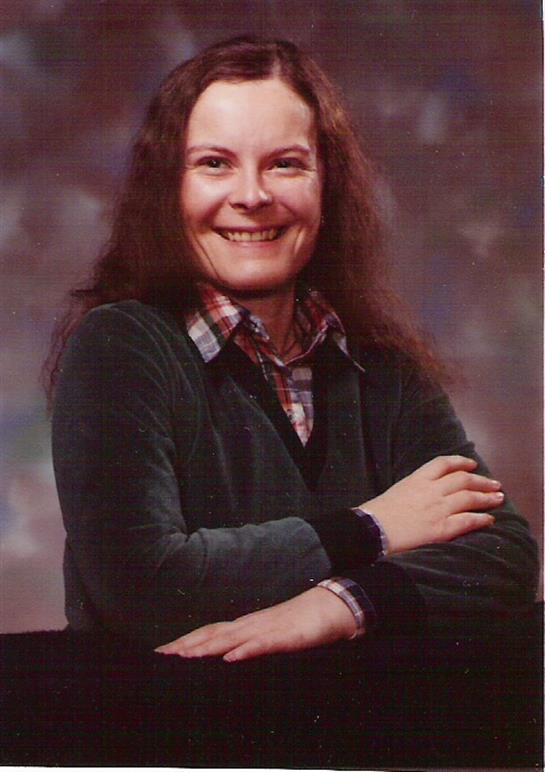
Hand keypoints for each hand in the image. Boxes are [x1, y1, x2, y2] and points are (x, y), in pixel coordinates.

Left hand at [155, 587, 356, 661]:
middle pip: (213, 633)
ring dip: (208, 646)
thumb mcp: (269, 637)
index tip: (164, 651)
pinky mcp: (285, 637)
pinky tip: (230, 658)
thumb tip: (227, 655)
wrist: (328, 609)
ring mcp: (266, 629)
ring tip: (186, 656)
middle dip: (187, 644)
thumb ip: (249, 644)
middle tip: (163, 654)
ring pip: (232, 638)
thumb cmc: (299, 625)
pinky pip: (262, 644)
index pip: (210, 632)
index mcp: (245, 626)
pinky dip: (245, 650)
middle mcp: (250, 625)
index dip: (187, 640)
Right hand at [362, 455, 500, 554]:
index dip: (461, 462)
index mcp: (417, 479)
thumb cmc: (378, 513)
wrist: (371, 530)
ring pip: (470, 498)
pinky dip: (481, 519)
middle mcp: (431, 490)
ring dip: (487, 498)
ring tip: (498, 498)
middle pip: (463, 479)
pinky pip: (467, 521)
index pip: (444, 463)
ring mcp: (438, 509)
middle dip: (481, 481)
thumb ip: (414, 488)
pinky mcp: (441, 528)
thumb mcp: (397, 490)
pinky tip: (489, 519)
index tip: (472, 465)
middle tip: (494, 484)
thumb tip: (427, 492)